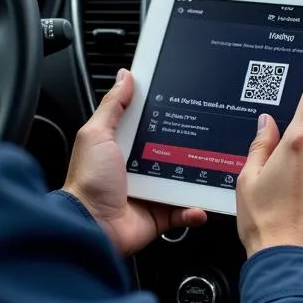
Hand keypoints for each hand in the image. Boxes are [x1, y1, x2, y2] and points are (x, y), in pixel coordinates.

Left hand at [63, 69, 207, 255]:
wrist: (91, 225)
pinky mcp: (158, 215)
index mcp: (122, 146)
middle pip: (170, 150)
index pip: (148, 124)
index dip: (164, 113)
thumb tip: (125, 76)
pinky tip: (201, 203)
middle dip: (187, 145)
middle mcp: (137, 168)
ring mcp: (149, 192)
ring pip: (181, 180)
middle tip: (208, 133)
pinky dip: (194, 209)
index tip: (184, 101)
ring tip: (213, 166)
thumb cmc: (88, 180)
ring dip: (196, 176)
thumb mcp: (97, 134)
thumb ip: (113, 106)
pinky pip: (182, 211)